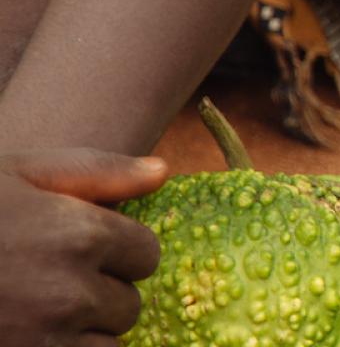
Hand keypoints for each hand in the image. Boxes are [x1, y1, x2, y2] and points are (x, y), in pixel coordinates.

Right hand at [0, 151, 165, 345]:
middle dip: (98, 295)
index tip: (81, 248)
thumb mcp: (14, 173)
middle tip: (44, 281)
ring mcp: (47, 337)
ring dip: (80, 333)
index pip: (146, 253)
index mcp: (77, 234)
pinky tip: (24, 331)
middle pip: (127, 305)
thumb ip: (92, 171)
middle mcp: (70, 291)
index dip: (117, 251)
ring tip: (30, 309)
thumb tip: (163, 171)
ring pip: (106, 345)